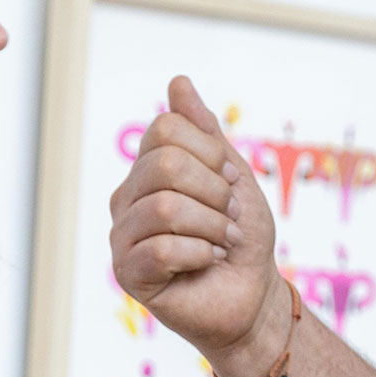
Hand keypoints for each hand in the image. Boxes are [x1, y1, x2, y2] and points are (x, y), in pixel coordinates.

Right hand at [109, 75, 288, 375]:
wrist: (253, 295)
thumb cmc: (242, 236)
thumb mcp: (233, 175)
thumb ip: (204, 132)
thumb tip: (178, 82)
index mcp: (148, 170)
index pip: (167, 129)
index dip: (212, 154)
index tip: (230, 185)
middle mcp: (127, 198)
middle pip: (166, 165)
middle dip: (216, 193)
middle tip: (230, 218)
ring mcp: (122, 235)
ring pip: (165, 207)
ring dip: (213, 227)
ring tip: (223, 243)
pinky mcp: (128, 273)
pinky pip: (161, 249)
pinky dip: (201, 254)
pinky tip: (208, 262)